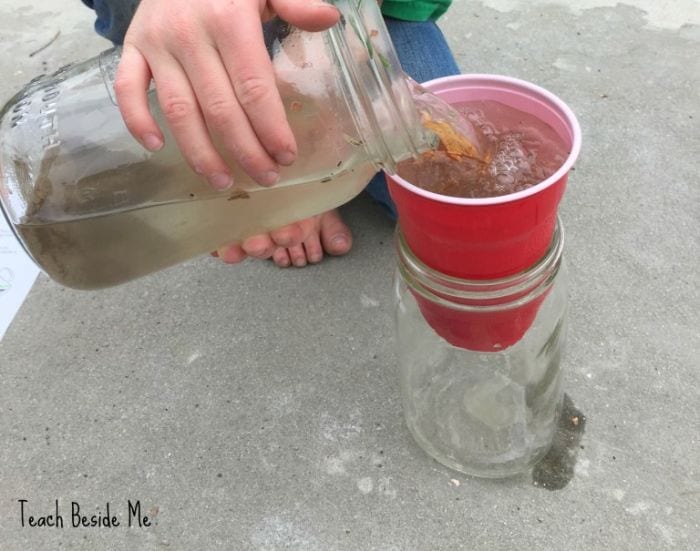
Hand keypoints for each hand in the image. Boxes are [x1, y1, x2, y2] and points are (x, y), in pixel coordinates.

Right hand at [114, 0, 339, 188]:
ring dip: (200, 153)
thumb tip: (329, 20)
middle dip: (246, 151)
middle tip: (265, 178)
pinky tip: (156, 148)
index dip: (271, 128)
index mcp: (229, 20)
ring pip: (179, 111)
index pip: (254, 88)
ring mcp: (156, 44)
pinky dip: (137, 120)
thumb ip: (295, 2)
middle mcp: (189, 35)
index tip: (287, 156)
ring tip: (222, 182)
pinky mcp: (132, 47)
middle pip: (220, 109)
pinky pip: (127, 90)